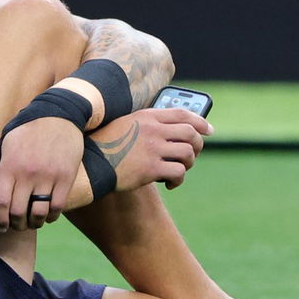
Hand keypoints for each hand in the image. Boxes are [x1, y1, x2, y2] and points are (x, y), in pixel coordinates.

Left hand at [0, 116, 82, 231]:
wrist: (58, 116)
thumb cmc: (27, 132)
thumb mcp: (5, 143)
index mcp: (9, 166)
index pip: (0, 201)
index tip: (0, 227)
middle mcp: (28, 173)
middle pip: (19, 211)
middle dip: (16, 224)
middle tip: (16, 225)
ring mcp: (48, 176)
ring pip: (39, 212)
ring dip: (34, 223)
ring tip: (32, 222)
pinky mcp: (66, 177)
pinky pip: (58, 206)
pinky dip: (52, 216)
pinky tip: (47, 215)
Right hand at [92, 108, 212, 192]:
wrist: (90, 164)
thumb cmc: (107, 146)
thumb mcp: (126, 124)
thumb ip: (148, 124)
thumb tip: (175, 132)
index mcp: (147, 116)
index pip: (183, 114)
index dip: (200, 122)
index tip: (208, 130)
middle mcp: (153, 130)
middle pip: (191, 134)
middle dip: (198, 146)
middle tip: (193, 156)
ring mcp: (153, 148)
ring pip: (188, 153)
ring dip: (188, 164)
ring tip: (177, 170)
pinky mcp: (151, 168)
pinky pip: (178, 172)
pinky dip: (178, 180)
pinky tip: (169, 183)